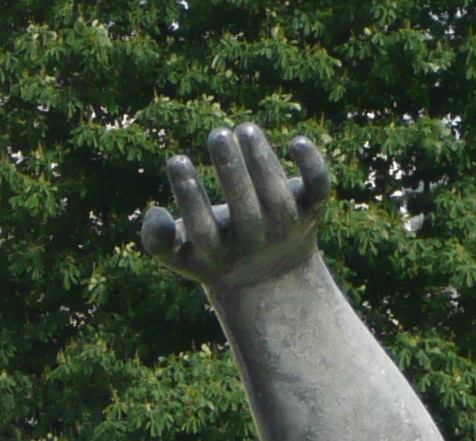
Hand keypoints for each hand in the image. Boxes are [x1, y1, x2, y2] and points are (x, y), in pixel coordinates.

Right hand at [140, 125, 330, 293]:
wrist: (269, 277)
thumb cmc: (213, 253)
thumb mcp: (181, 252)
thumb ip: (158, 239)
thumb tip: (156, 214)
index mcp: (219, 257)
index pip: (204, 230)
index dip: (190, 196)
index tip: (176, 159)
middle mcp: (255, 246)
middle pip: (247, 214)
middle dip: (232, 172)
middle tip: (217, 134)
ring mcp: (285, 230)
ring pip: (278, 197)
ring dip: (261, 160)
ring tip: (243, 129)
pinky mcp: (312, 212)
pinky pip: (318, 189)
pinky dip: (312, 165)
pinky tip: (297, 140)